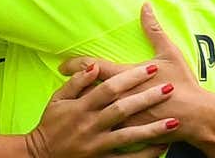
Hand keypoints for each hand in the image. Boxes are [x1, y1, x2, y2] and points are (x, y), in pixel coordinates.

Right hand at [27, 61, 175, 157]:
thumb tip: (94, 66)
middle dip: (147, 98)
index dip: (131, 77)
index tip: (150, 67)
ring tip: (173, 122)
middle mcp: (91, 124)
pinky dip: (144, 154)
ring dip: (152, 129)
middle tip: (169, 88)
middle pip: (123, 109)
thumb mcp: (57, 99)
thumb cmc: (50, 124)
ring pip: (128, 136)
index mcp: (81, 107)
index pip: (109, 88)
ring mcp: (97, 144)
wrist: (40, 156)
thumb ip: (76, 83)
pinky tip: (161, 147)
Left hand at [60, 4, 207, 140]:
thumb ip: (154, 29)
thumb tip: (145, 6)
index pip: (93, 67)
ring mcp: (123, 117)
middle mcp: (120, 97)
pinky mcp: (130, 133)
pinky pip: (107, 130)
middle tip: (60, 82)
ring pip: (94, 111)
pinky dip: (96, 124)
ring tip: (70, 103)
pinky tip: (88, 123)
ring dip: (82, 106)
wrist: (198, 118)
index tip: (63, 65)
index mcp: (127, 75)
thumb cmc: (184, 84)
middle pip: (87, 90)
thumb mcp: (169, 53)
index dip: (75, 65)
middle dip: (72, 85)